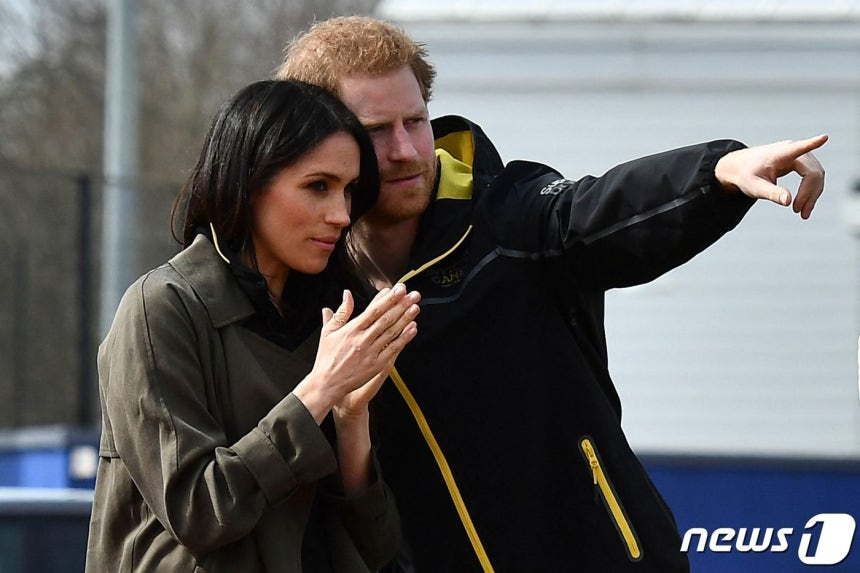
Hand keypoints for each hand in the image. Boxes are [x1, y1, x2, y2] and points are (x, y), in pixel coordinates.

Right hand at [294, 284, 419, 421]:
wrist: (327, 383)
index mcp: (351, 330)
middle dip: (401, 305)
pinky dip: (404, 338)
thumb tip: (346, 294)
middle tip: (413, 295)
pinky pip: (393, 349)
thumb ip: (341, 312)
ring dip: (405, 319)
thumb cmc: (327, 358)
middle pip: (385, 319)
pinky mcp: (376, 365)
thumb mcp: (328, 332)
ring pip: (391, 332)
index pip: (373, 310)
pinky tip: (413, 329)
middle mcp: (362, 340)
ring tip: (415, 307)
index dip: (387, 299)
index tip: (397, 289)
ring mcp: (370, 352)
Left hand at [715, 134, 827, 218]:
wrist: (740, 168)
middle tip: (800, 213)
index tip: (824, 137)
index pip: (799, 148)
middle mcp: (793, 151)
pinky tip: (804, 206)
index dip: (813, 144)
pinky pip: (813, 177)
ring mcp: (800, 156)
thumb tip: (788, 201)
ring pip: (816, 176)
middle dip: (809, 193)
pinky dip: (811, 192)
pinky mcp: (801, 163)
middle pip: (813, 172)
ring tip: (802, 213)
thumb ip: (771, 193)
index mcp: (780, 153)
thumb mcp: (754, 187)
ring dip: (812, 195)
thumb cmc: (746, 175)